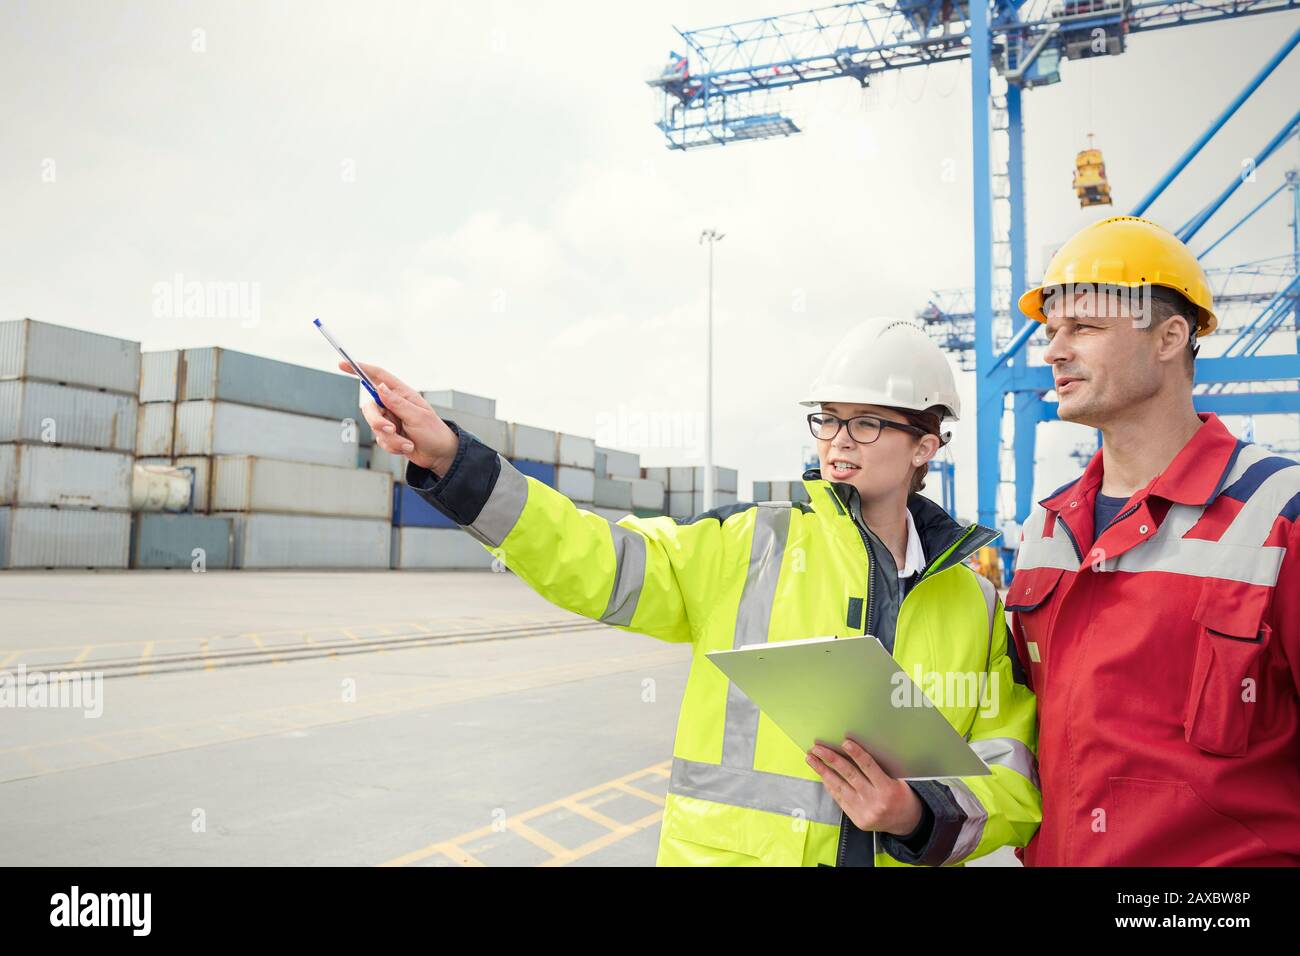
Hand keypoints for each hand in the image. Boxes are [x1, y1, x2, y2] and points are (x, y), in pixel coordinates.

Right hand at [338, 361, 457, 473]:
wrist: (439, 455)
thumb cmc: (434, 432)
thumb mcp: (417, 416)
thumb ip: (397, 402)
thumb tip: (379, 387)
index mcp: (402, 394)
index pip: (378, 376)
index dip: (360, 369)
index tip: (343, 364)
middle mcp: (393, 405)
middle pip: (370, 407)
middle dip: (377, 421)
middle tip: (391, 429)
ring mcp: (389, 420)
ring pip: (375, 427)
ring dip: (391, 439)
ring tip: (408, 443)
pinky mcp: (388, 435)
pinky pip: (381, 440)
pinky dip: (393, 446)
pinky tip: (407, 447)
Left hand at [806, 739, 922, 836]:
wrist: (907, 823)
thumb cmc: (902, 796)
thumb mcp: (897, 781)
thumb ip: (879, 769)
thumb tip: (857, 751)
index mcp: (887, 789)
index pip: (869, 767)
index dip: (856, 753)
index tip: (844, 742)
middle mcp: (874, 801)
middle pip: (849, 775)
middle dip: (831, 759)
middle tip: (818, 748)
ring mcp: (864, 811)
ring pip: (839, 787)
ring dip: (823, 771)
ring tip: (812, 759)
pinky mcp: (856, 819)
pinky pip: (839, 798)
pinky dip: (829, 785)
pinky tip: (822, 774)